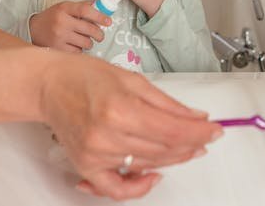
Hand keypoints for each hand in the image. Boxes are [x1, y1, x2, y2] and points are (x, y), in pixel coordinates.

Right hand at [29, 1, 110, 51]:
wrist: (33, 29)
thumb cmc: (54, 17)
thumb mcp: (66, 7)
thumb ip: (84, 6)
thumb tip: (102, 3)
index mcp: (65, 8)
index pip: (86, 10)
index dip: (100, 16)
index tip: (108, 21)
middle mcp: (61, 22)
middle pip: (90, 29)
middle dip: (99, 34)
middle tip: (100, 35)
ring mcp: (59, 36)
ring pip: (86, 43)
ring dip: (88, 43)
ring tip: (83, 40)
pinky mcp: (57, 49)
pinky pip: (78, 53)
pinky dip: (79, 51)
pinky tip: (74, 46)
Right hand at [40, 53, 221, 199]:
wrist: (48, 85)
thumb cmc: (84, 76)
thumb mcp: (132, 79)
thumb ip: (166, 103)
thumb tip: (195, 117)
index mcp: (121, 108)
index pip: (174, 130)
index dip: (200, 133)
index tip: (216, 130)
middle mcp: (108, 135)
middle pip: (165, 150)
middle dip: (191, 145)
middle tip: (204, 137)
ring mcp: (96, 155)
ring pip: (148, 165)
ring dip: (173, 159)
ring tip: (185, 147)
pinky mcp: (87, 166)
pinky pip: (117, 189)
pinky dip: (138, 188)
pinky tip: (153, 176)